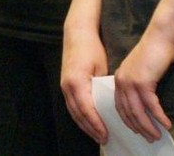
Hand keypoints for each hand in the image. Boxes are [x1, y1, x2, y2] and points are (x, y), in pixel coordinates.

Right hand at [60, 27, 110, 143]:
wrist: (76, 34)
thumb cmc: (91, 49)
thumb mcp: (101, 68)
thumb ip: (102, 87)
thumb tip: (110, 105)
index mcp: (76, 82)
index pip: (86, 110)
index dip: (96, 124)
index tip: (107, 134)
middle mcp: (66, 86)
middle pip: (78, 114)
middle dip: (91, 129)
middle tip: (104, 139)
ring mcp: (63, 85)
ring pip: (73, 112)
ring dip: (84, 125)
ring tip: (98, 135)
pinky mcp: (64, 84)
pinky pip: (71, 105)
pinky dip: (80, 116)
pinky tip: (89, 122)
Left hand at [113, 28, 173, 141]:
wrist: (158, 37)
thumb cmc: (151, 53)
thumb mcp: (138, 70)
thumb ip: (135, 85)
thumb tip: (142, 103)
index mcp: (118, 79)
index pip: (119, 106)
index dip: (128, 121)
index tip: (137, 131)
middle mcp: (121, 81)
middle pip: (127, 112)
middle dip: (139, 128)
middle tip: (150, 138)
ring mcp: (130, 81)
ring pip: (138, 111)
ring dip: (149, 126)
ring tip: (158, 134)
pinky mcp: (143, 82)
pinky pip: (151, 105)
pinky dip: (159, 116)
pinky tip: (166, 123)